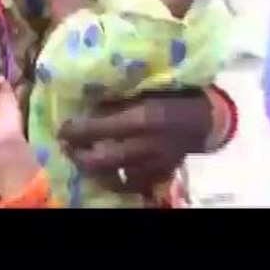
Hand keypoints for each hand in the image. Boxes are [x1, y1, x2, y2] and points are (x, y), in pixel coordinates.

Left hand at [57, 90, 211, 195]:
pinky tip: (107, 169)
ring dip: (93, 168)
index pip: (99, 128)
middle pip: (102, 160)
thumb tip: (88, 104)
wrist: (207, 119)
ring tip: (81, 157)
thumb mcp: (146, 87)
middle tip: (67, 146)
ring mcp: (153, 164)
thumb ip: (119, 98)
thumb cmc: (175, 93)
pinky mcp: (159, 174)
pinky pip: (132, 182)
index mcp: (143, 118)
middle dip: (79, 155)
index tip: (62, 128)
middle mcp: (146, 145)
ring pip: (114, 175)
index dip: (76, 130)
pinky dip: (117, 177)